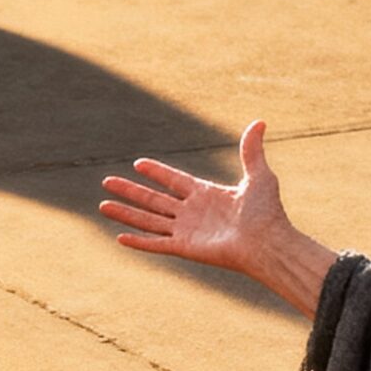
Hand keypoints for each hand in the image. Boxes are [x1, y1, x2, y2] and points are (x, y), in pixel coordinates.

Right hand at [100, 119, 286, 274]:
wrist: (268, 243)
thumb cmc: (266, 213)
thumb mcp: (258, 176)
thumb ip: (251, 151)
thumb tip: (260, 121)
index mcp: (206, 194)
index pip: (174, 180)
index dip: (157, 172)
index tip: (139, 163)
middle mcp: (192, 212)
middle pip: (153, 199)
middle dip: (129, 191)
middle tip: (106, 181)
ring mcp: (186, 231)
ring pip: (148, 220)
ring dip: (125, 213)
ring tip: (102, 205)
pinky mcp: (185, 248)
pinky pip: (156, 244)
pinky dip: (138, 242)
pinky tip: (119, 237)